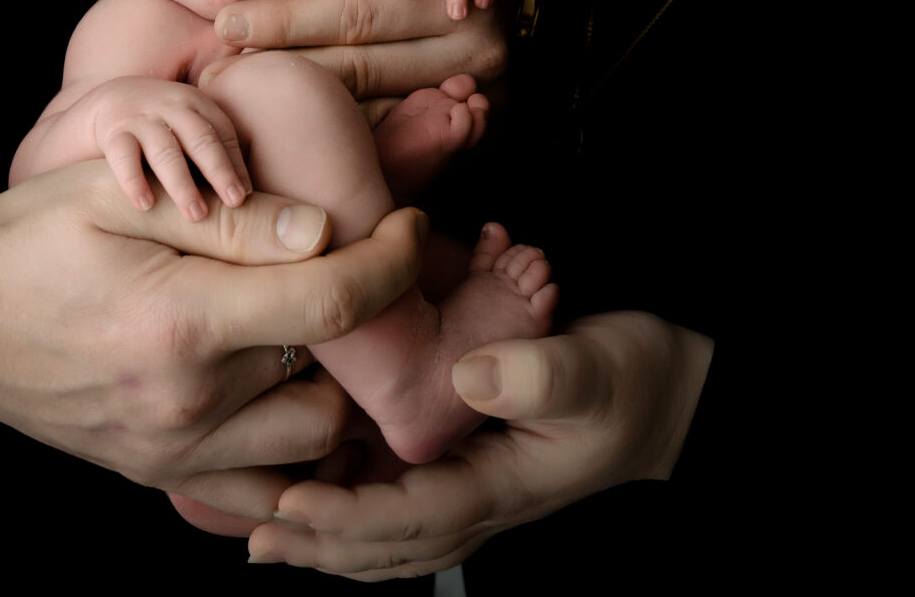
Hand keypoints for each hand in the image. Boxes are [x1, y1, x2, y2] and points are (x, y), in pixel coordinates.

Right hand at [0, 160, 425, 517]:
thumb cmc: (35, 235)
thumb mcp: (124, 195)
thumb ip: (231, 216)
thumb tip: (327, 229)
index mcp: (182, 325)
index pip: (332, 304)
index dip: (392, 260)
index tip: (410, 225)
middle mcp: (185, 406)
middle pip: (332, 373)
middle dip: (363, 317)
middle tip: (362, 267)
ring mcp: (171, 453)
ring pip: (313, 438)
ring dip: (333, 382)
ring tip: (320, 325)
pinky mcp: (158, 476)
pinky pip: (263, 490)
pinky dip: (296, 457)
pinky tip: (289, 396)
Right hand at [82, 75, 250, 221]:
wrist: (106, 102)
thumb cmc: (161, 126)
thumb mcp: (187, 127)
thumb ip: (213, 151)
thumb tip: (249, 195)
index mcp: (195, 103)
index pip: (222, 132)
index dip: (236, 164)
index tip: (246, 196)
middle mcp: (170, 106)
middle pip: (200, 138)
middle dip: (219, 171)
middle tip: (234, 203)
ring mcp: (140, 117)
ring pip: (165, 150)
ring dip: (182, 184)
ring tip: (196, 214)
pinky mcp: (112, 131)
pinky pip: (124, 157)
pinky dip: (134, 181)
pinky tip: (145, 205)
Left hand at [210, 0, 507, 105]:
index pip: (355, 14)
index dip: (288, 21)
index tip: (229, 23)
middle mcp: (473, 47)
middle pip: (359, 67)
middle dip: (284, 69)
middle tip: (219, 69)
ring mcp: (482, 94)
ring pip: (374, 110)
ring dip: (306, 107)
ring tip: (243, 97)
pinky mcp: (478, 128)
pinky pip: (398, 137)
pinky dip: (346, 131)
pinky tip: (298, 125)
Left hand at [247, 312, 713, 579]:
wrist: (663, 394)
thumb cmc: (627, 381)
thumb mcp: (589, 370)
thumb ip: (534, 376)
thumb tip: (466, 380)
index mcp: (499, 487)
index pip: (408, 518)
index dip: (345, 518)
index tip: (288, 509)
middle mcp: (480, 501)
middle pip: (387, 543)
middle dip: (319, 545)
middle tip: (251, 534)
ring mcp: (476, 491)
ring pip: (390, 534)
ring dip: (329, 539)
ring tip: (264, 532)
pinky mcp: (472, 470)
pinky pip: (403, 508)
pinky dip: (356, 514)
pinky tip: (316, 501)